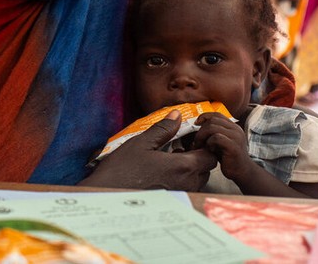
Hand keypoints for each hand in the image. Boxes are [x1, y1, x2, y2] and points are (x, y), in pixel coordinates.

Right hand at [80, 111, 218, 190]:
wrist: (107, 196)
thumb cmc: (122, 170)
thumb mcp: (141, 143)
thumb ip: (163, 129)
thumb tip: (176, 115)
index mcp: (182, 167)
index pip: (210, 156)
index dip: (203, 146)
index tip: (190, 140)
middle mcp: (185, 184)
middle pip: (206, 169)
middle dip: (197, 157)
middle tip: (180, 148)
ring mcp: (179, 195)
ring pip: (196, 180)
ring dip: (189, 169)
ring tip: (170, 160)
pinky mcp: (171, 202)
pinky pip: (185, 189)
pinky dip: (181, 179)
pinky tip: (162, 172)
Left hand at [192, 112, 256, 182]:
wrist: (242, 172)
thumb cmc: (228, 158)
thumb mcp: (220, 142)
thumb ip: (212, 133)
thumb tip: (196, 125)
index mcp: (233, 127)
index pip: (217, 115)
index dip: (205, 117)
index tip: (196, 124)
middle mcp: (236, 129)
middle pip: (213, 120)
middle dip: (201, 130)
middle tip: (196, 141)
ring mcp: (236, 137)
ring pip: (213, 127)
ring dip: (202, 136)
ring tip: (200, 146)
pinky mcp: (234, 146)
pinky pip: (216, 138)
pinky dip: (209, 143)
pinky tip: (210, 150)